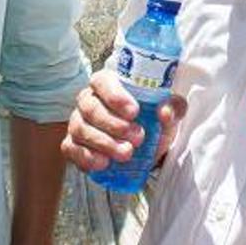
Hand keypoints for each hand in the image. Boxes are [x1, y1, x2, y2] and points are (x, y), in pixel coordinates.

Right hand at [61, 69, 186, 171]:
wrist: (147, 147)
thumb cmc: (153, 119)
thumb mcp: (170, 110)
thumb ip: (174, 107)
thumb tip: (165, 112)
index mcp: (109, 84)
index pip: (102, 81)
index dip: (115, 96)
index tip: (134, 112)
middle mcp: (89, 100)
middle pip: (90, 107)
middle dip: (113, 124)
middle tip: (138, 137)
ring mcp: (78, 122)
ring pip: (80, 129)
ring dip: (104, 143)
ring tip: (126, 153)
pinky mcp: (73, 144)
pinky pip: (71, 149)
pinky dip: (86, 157)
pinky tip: (103, 163)